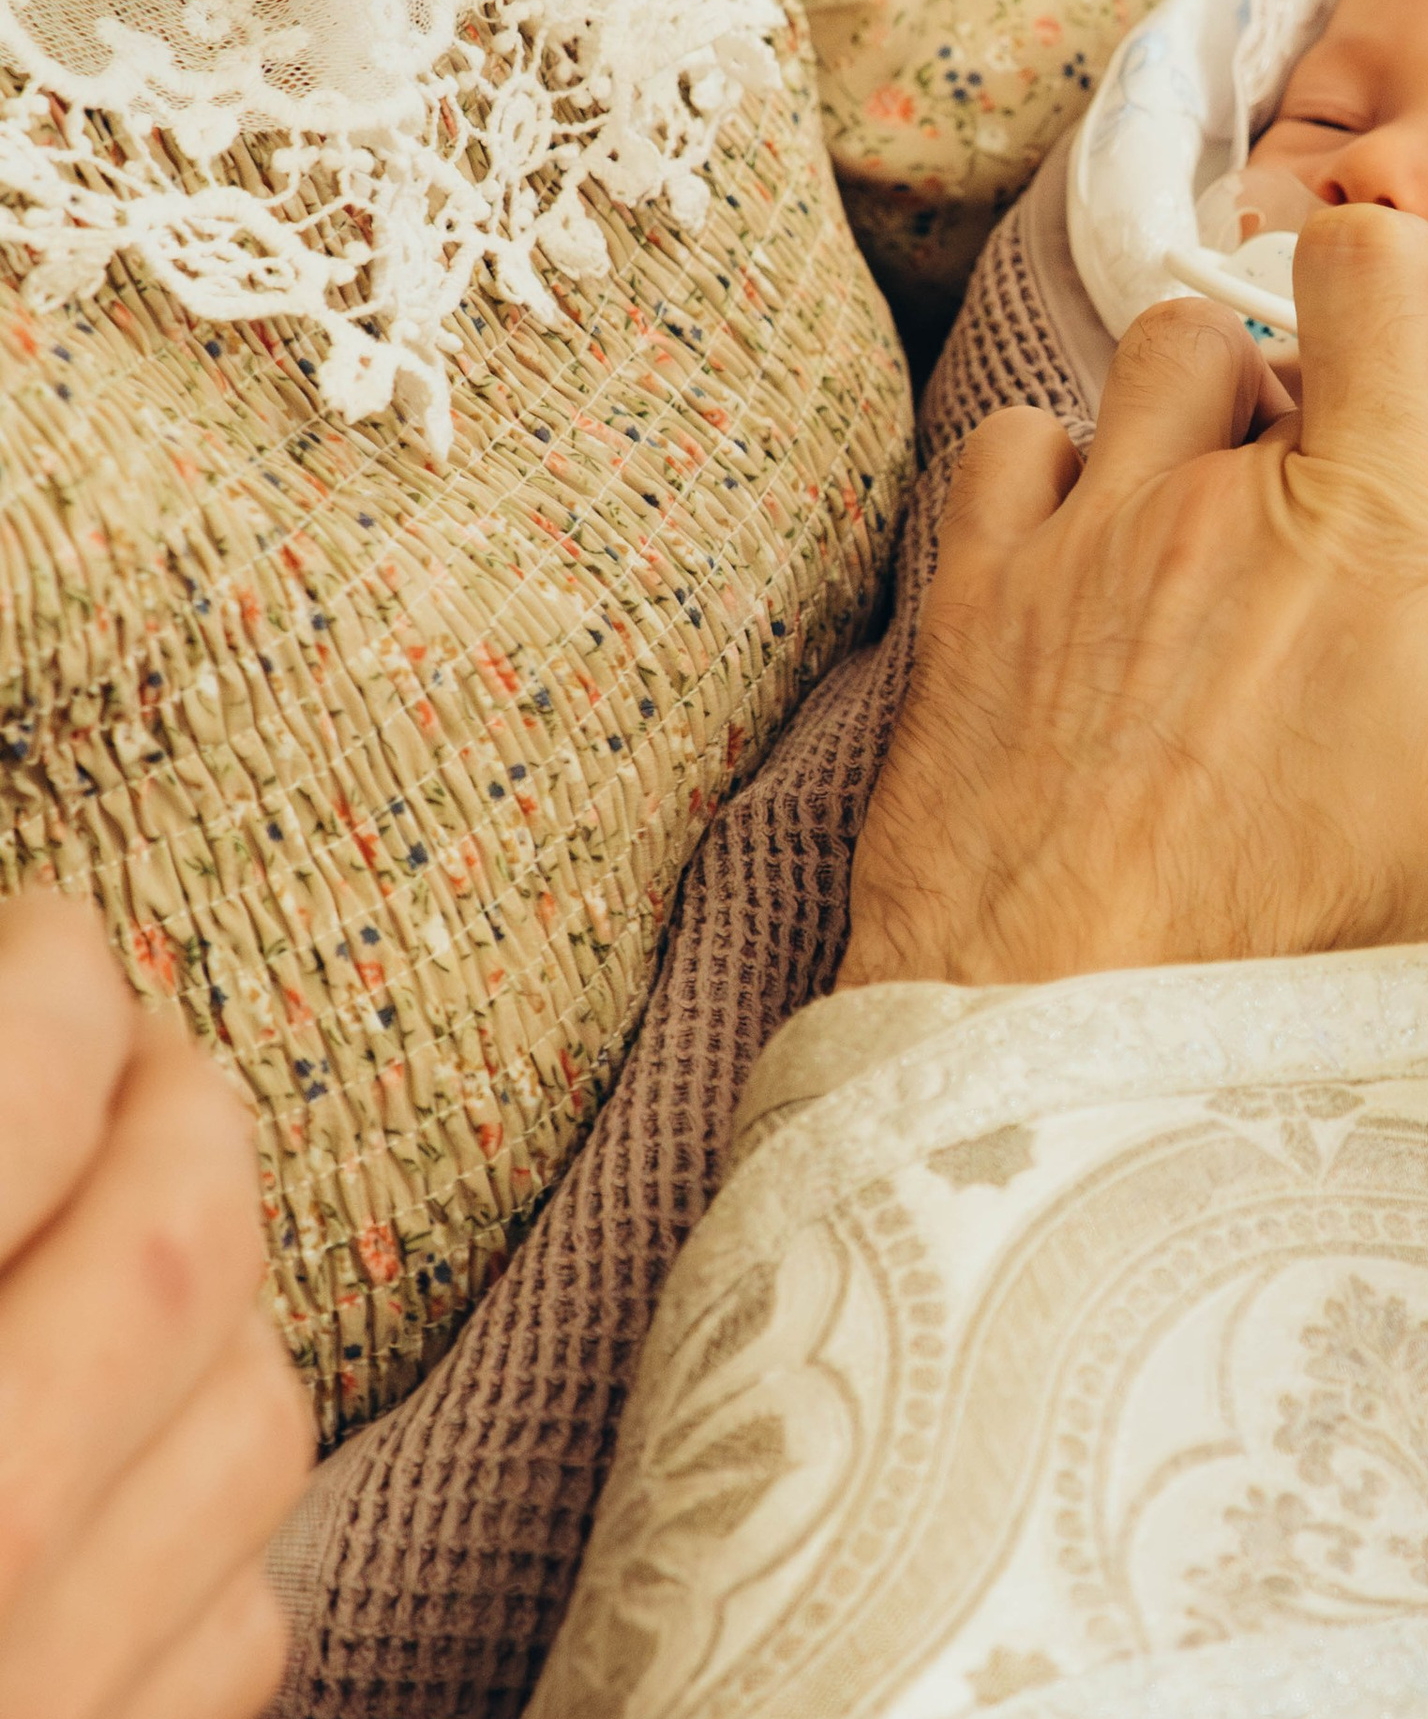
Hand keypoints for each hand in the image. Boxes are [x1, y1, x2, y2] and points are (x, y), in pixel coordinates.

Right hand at [0, 893, 310, 1718]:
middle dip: (180, 1109)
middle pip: (176, 1254)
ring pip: (253, 1427)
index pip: (21, 1096)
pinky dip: (215, 1509)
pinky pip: (229, 1626)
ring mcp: (39, 1703)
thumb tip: (34, 1041)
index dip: (55, 984)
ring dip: (232, 1296)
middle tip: (139, 1047)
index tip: (58, 935)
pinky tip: (139, 1457)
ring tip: (148, 1230)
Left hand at [841, 201, 1427, 982]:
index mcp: (1357, 516)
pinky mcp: (978, 594)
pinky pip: (1013, 447)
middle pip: (1250, 332)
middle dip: (1294, 394)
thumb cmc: (1306, 929)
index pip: (1370, 271)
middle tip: (1326, 520)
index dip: (1404, 274)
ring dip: (1182, 420)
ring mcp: (1080, 532)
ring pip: (1136, 372)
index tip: (1427, 340)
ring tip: (1215, 541)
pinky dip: (1057, 476)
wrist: (1070, 1034)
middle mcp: (1207, 490)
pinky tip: (1093, 566)